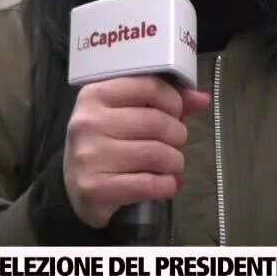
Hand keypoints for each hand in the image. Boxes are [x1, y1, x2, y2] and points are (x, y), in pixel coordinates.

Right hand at [64, 76, 209, 228]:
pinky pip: (148, 184)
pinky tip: (165, 183)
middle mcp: (88, 122)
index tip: (175, 114)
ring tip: (170, 165)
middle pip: (156, 122)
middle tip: (174, 144)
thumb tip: (202, 99)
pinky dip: (166, 185)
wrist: (74, 188)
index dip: (173, 101)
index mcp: (94, 95)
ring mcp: (89, 156)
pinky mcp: (95, 188)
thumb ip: (163, 102)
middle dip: (177, 135)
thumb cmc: (106, 143)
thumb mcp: (126, 114)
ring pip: (156, 154)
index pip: (149, 87)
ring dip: (175, 162)